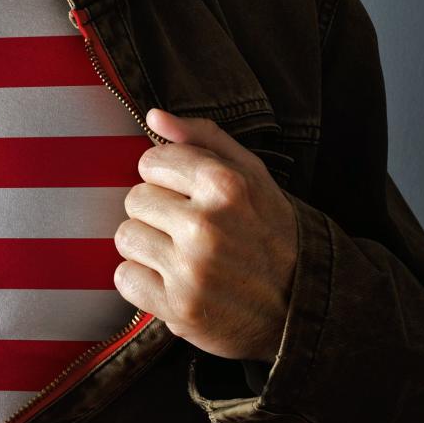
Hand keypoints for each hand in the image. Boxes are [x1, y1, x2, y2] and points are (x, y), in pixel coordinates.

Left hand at [112, 108, 297, 362]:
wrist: (299, 306)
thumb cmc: (270, 232)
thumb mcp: (252, 175)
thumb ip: (203, 139)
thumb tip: (154, 116)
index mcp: (225, 185)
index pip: (150, 161)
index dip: (165, 178)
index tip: (186, 195)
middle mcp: (206, 225)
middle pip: (134, 199)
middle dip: (155, 212)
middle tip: (187, 230)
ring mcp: (190, 269)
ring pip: (125, 237)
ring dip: (146, 246)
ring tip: (180, 255)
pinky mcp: (177, 306)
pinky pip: (124, 277)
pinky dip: (142, 281)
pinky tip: (171, 281)